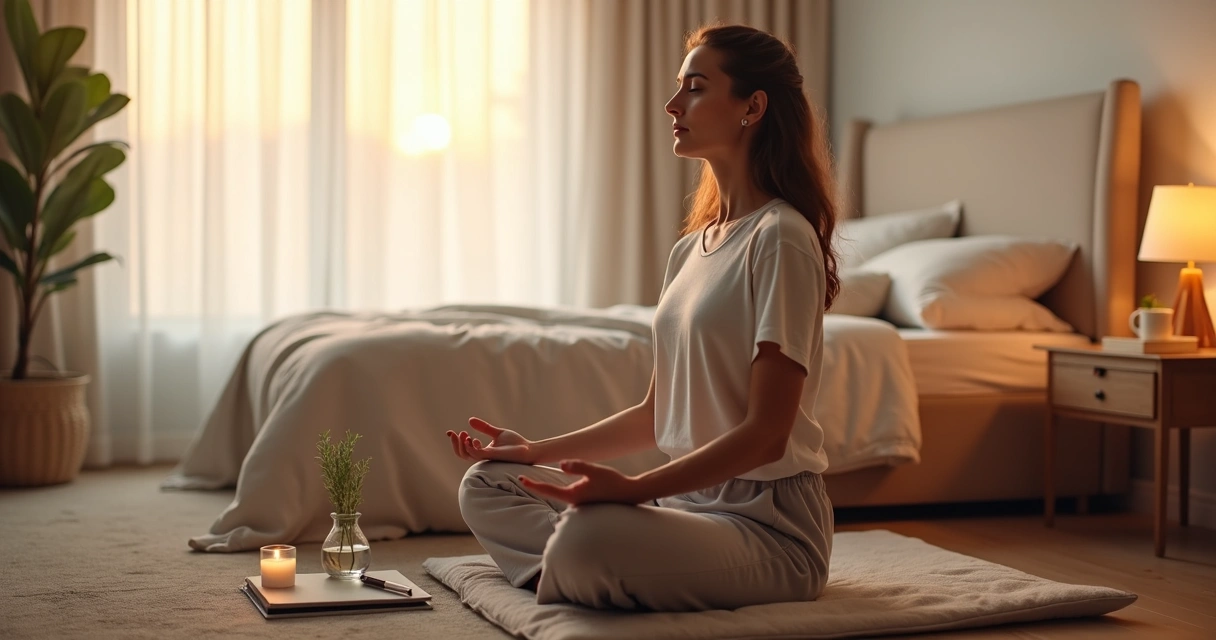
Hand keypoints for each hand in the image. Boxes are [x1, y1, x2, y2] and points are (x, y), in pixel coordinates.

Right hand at [446, 417, 535, 463]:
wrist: (528, 449)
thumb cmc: (515, 444)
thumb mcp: (496, 433)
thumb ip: (484, 428)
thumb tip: (470, 420)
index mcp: (482, 451)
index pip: (464, 449)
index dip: (455, 442)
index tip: (450, 432)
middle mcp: (483, 455)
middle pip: (462, 454)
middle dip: (455, 444)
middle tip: (456, 433)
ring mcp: (487, 457)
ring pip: (467, 455)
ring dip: (463, 445)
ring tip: (465, 435)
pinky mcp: (493, 456)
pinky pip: (477, 454)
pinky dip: (472, 448)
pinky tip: (474, 439)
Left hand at [519, 460, 645, 504]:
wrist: (630, 494)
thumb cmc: (613, 482)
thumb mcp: (594, 470)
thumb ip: (578, 466)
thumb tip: (561, 465)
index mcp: (573, 496)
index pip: (547, 490)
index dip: (532, 484)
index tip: (520, 478)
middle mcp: (574, 503)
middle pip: (552, 494)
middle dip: (539, 487)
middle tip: (522, 478)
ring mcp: (579, 505)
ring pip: (561, 495)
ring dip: (552, 488)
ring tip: (540, 481)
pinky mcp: (585, 504)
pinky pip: (570, 496)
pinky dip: (563, 490)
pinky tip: (565, 486)